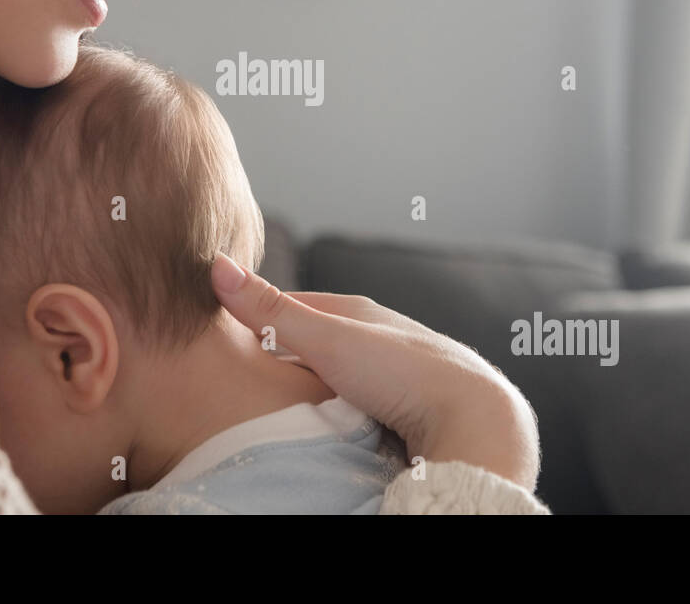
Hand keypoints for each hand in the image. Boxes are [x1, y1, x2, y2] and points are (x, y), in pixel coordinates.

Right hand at [210, 253, 540, 490]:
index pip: (297, 304)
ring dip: (317, 386)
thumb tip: (216, 264)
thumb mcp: (325, 339)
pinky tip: (334, 424)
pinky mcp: (412, 406)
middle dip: (288, 354)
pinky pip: (365, 402)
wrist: (473, 419)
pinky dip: (344, 409)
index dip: (261, 316)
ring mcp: (399, 370)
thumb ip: (271, 310)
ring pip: (344, 374)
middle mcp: (383, 334)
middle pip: (320, 341)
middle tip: (251, 375)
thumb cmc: (403, 372)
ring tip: (287, 405)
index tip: (229, 332)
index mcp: (361, 310)